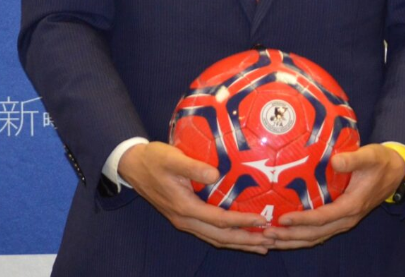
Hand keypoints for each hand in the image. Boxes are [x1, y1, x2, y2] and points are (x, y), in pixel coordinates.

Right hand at [118, 141, 273, 253]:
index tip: (262, 220)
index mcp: (185, 208)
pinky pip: (211, 233)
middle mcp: (186, 220)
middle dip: (246, 241)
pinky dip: (228, 237)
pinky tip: (241, 234)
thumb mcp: (172, 159)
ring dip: (239, 243)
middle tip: (271, 242)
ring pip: (216, 239)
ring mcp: (185, 221)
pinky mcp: (186, 217)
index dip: (242, 222)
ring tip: (262, 245)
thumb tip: (215, 174)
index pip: (219, 220)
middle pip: (220, 237)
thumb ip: (193, 167)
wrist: (133, 166)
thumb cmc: (154, 159)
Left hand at [263, 144, 404, 249]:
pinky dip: (301, 237)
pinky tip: (285, 235)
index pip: (322, 218)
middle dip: (290, 236)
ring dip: (292, 241)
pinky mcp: (341, 220)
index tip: (282, 219)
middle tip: (266, 234)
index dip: (302, 220)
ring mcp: (344, 222)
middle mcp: (347, 219)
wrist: (395, 172)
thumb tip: (334, 161)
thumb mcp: (370, 156)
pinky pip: (318, 234)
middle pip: (314, 234)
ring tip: (269, 240)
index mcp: (352, 206)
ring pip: (315, 238)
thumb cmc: (380, 162)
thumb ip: (353, 159)